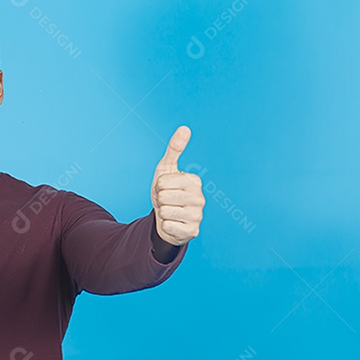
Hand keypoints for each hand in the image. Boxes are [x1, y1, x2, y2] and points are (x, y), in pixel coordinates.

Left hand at [150, 125, 203, 245]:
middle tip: (167, 202)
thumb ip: (174, 149)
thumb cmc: (167, 192)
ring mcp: (198, 216)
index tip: (166, 189)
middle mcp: (200, 198)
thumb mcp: (166, 169)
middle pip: (163, 196)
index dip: (159, 186)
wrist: (167, 219)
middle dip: (160, 200)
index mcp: (195, 181)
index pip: (162, 181)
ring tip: (170, 211)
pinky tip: (173, 223)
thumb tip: (184, 128)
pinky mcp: (193, 232)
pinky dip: (165, 226)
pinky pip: (167, 226)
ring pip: (164, 211)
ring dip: (162, 213)